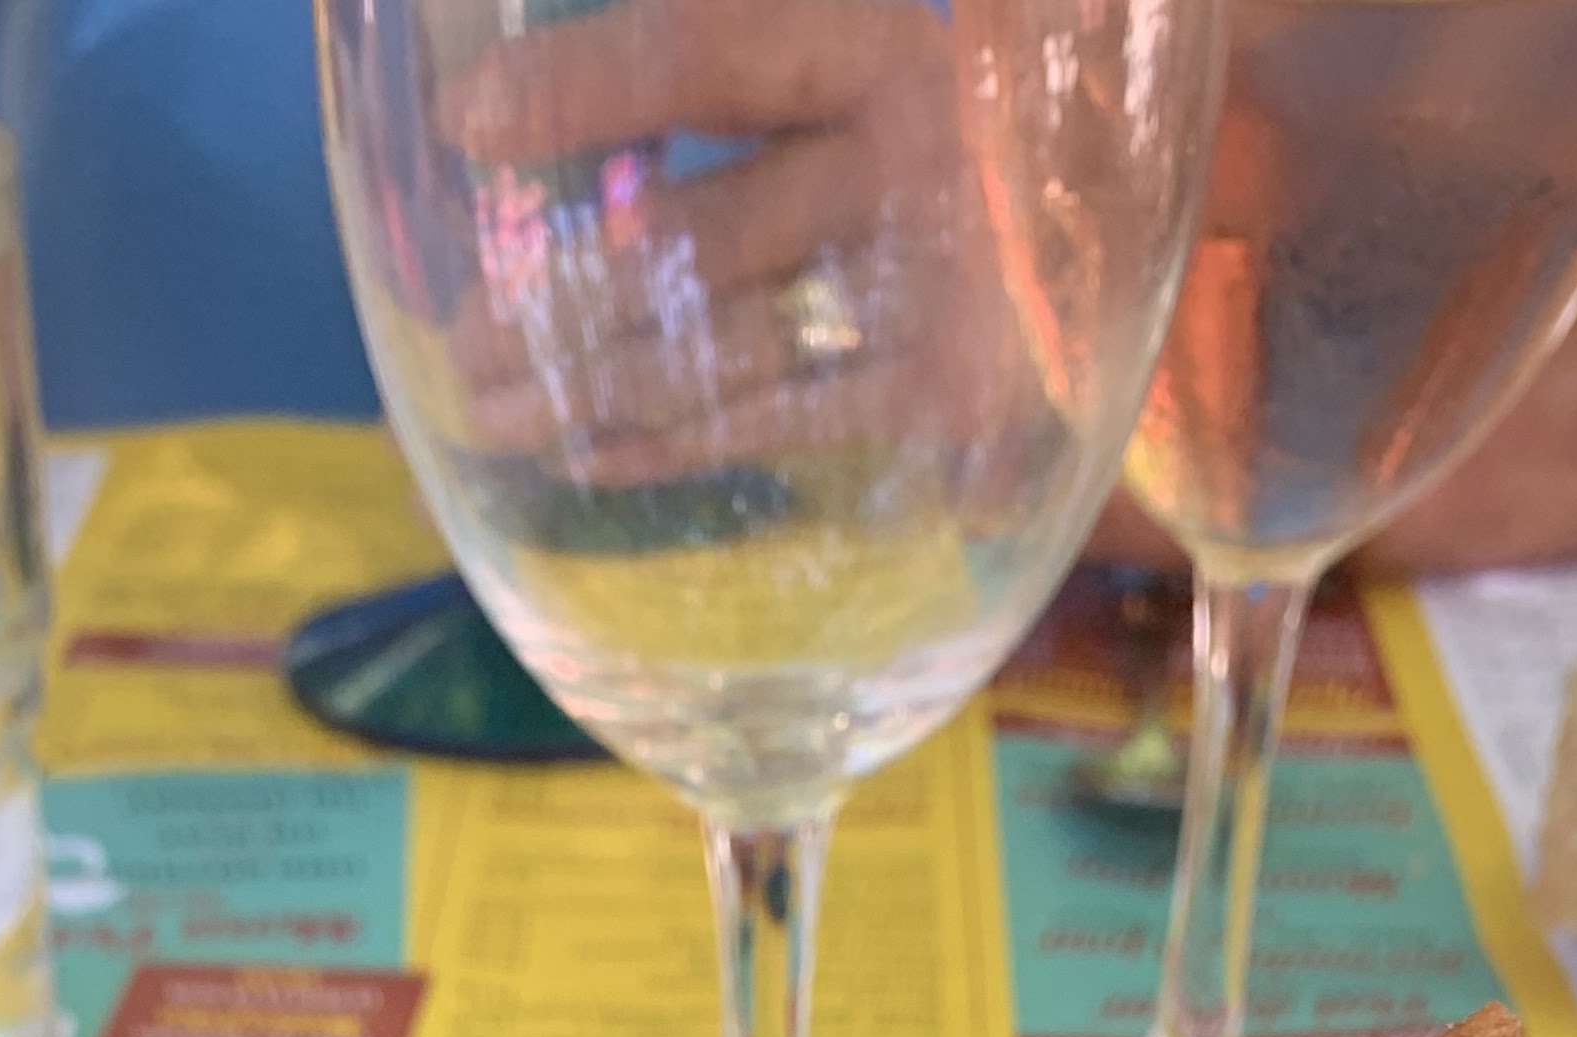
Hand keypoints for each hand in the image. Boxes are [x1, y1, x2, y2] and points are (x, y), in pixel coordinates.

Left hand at [435, 0, 998, 474]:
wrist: (1115, 224)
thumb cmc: (944, 133)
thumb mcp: (853, 62)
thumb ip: (729, 71)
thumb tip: (521, 106)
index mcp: (879, 44)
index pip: (704, 53)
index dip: (580, 90)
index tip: (470, 129)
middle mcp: (911, 159)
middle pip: (694, 235)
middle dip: (558, 296)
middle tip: (461, 338)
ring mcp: (936, 286)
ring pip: (721, 349)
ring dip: (590, 389)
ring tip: (491, 412)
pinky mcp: (948, 393)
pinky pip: (774, 423)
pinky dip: (672, 442)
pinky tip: (588, 453)